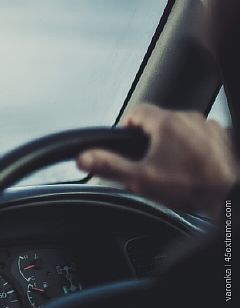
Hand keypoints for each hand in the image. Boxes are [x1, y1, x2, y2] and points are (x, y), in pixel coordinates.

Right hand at [77, 103, 238, 217]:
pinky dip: (201, 148)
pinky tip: (198, 167)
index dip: (128, 125)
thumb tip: (83, 158)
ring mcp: (211, 127)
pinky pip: (206, 137)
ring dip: (178, 142)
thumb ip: (109, 166)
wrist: (230, 197)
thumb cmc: (192, 187)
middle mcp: (189, 118)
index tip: (128, 140)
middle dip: (153, 138)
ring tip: (177, 167)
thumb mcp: (141, 179)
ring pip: (185, 129)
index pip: (137, 111)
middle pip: (161, 121)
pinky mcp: (227, 138)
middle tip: (152, 162)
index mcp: (166, 123)